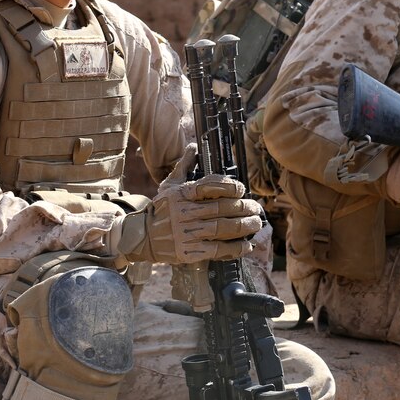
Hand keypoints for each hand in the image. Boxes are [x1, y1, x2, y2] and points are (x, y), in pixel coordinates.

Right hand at [114, 173, 262, 264]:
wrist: (143, 237)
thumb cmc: (162, 209)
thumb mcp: (169, 185)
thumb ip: (185, 166)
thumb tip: (194, 147)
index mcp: (183, 194)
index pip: (210, 186)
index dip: (229, 186)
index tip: (241, 189)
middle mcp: (186, 212)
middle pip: (222, 208)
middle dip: (244, 207)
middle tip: (256, 208)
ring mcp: (188, 233)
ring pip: (223, 228)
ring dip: (244, 226)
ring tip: (256, 223)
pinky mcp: (190, 251)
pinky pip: (217, 249)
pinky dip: (235, 247)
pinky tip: (247, 244)